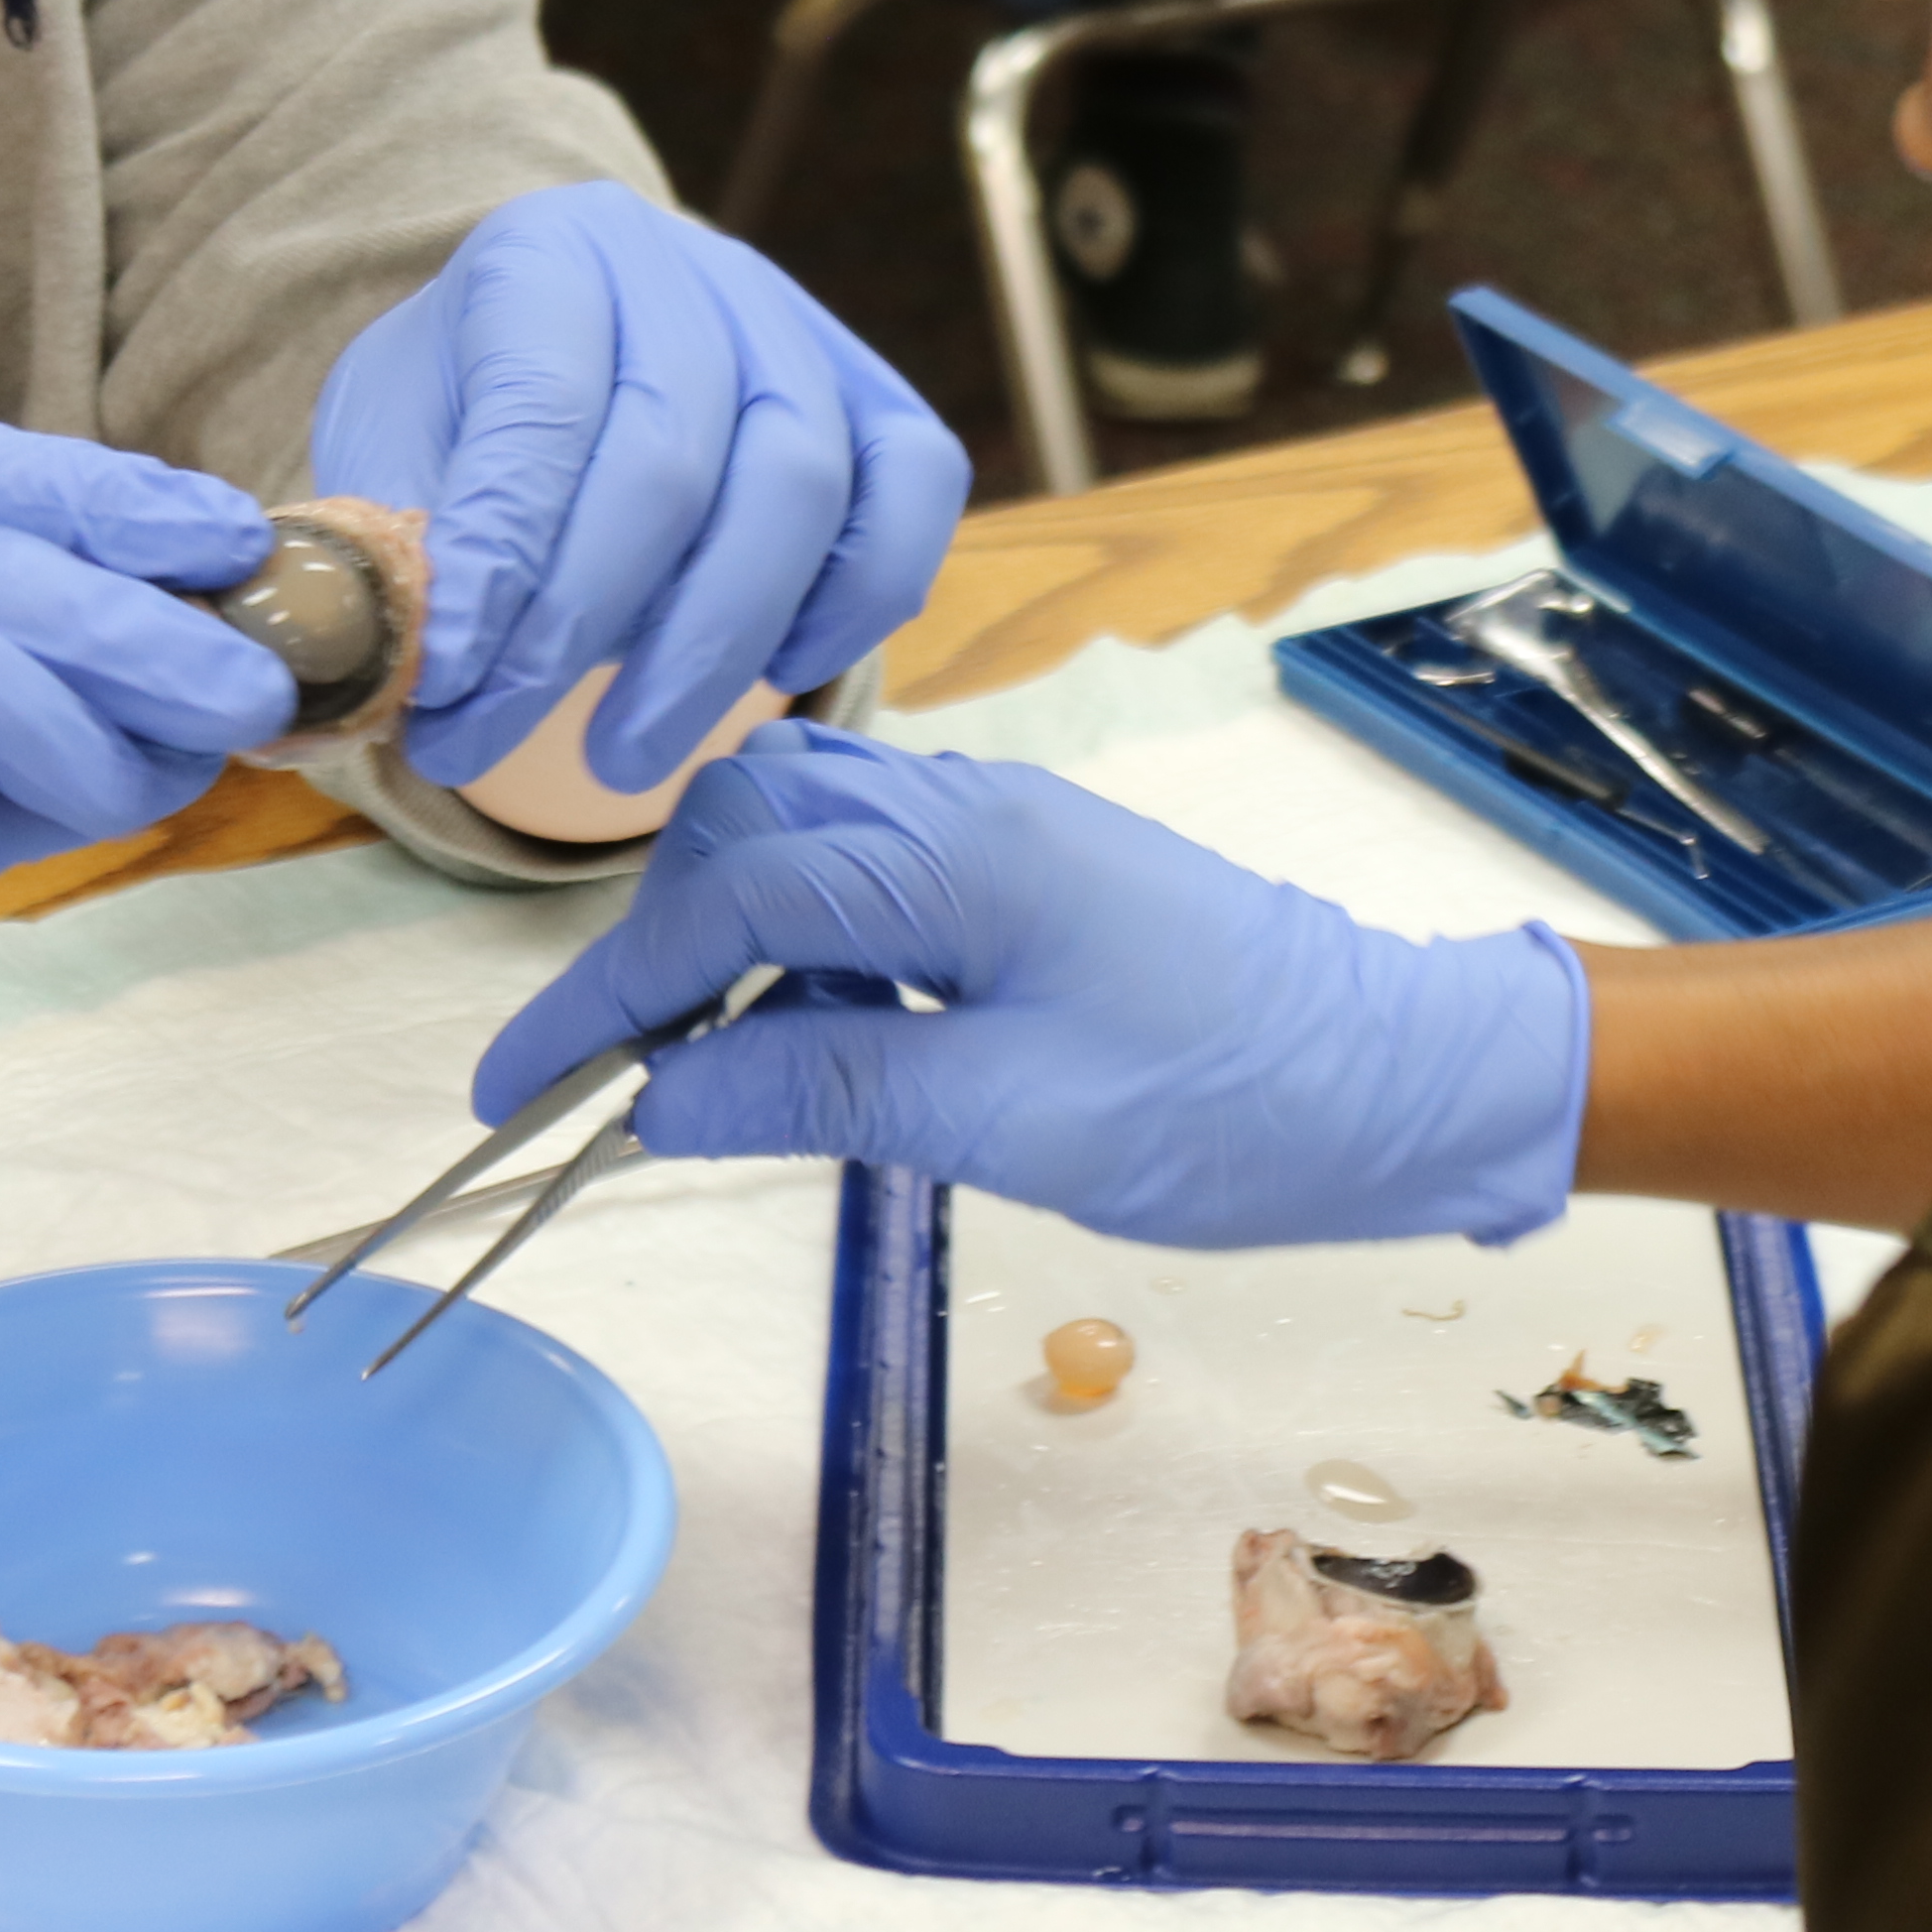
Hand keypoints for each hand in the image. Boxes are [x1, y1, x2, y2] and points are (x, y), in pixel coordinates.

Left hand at [310, 182, 966, 787]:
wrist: (556, 365)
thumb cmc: (460, 421)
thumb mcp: (386, 451)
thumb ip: (396, 541)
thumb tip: (397, 670)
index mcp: (548, 252)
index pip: (541, 404)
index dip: (499, 556)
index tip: (442, 684)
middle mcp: (690, 267)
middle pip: (674, 458)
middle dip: (579, 630)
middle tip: (484, 744)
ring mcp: (802, 326)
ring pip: (801, 487)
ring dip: (711, 651)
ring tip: (614, 759)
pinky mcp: (880, 396)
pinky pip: (915, 491)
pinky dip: (857, 599)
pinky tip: (775, 677)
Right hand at [472, 724, 1590, 1246]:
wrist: (1412, 1077)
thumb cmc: (1239, 1108)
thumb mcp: (1016, 1123)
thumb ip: (828, 1092)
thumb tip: (660, 1097)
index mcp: (960, 855)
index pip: (721, 901)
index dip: (605, 998)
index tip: (519, 1094)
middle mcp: (969, 808)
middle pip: (739, 824)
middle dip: (650, 943)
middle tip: (611, 1080)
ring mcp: (1001, 827)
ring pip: (798, 827)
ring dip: (726, 930)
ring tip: (717, 1066)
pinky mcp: (1029, 867)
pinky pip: (869, 862)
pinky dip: (806, 936)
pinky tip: (826, 1036)